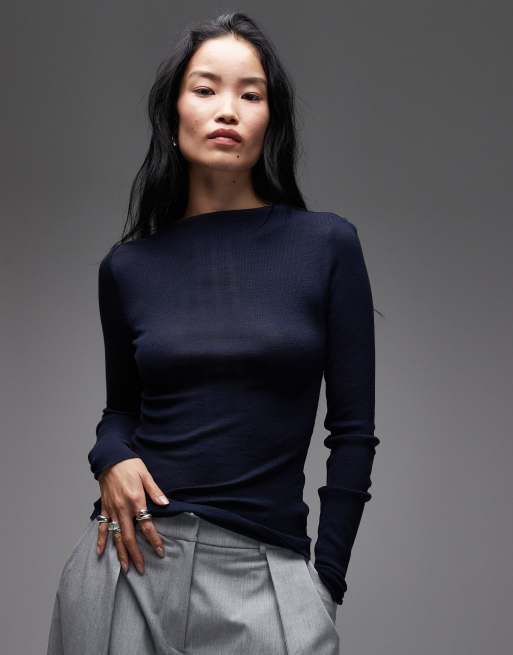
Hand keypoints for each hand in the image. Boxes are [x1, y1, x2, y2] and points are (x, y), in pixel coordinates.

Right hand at [95, 458, 170, 573]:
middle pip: (129, 536)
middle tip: (141, 569)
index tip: (160, 551)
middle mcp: (122, 508)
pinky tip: (101, 553)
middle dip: (136, 554)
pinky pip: (102, 527)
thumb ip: (155, 491)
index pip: (146, 525)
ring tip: (125, 568)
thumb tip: (165, 503)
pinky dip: (101, 540)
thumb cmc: (130, 465)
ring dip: (120, 553)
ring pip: (116, 536)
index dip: (154, 540)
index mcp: (135, 500)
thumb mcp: (146, 475)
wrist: (110, 458)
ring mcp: (112, 509)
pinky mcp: (104, 508)